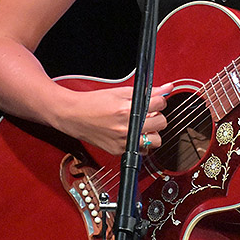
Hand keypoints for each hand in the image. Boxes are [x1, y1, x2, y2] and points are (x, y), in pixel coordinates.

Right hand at [58, 81, 173, 156]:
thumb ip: (147, 92)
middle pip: (161, 123)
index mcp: (127, 110)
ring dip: (153, 132)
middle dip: (158, 116)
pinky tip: (133, 134)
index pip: (160, 104)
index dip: (159, 100)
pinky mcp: (118, 151)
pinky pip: (141, 150)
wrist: (73, 115)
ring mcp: (123, 142)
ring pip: (155, 141)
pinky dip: (141, 143)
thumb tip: (167, 88)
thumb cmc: (94, 103)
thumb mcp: (121, 92)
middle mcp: (126, 128)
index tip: (154, 100)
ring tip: (142, 125)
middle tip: (148, 113)